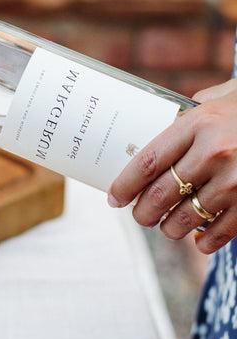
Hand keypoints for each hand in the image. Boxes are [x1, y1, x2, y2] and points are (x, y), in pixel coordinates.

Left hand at [108, 78, 236, 253]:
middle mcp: (214, 153)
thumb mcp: (227, 96)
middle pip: (161, 195)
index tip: (114, 199)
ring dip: (171, 229)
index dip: (125, 185)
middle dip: (144, 213)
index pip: (147, 162)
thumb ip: (196, 108)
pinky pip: (218, 233)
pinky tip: (199, 240)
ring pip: (185, 219)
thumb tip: (164, 121)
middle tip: (141, 217)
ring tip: (169, 227)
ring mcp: (235, 181)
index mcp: (199, 123)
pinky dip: (204, 242)